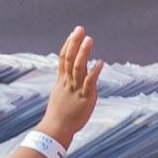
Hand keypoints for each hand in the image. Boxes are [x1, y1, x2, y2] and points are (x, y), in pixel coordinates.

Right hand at [39, 26, 99, 144]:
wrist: (56, 129)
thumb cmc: (58, 116)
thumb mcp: (59, 97)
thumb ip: (65, 88)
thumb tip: (66, 83)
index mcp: (61, 82)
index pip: (63, 59)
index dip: (68, 45)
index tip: (73, 33)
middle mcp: (68, 82)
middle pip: (70, 59)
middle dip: (74, 43)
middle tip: (80, 28)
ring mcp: (76, 89)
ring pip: (78, 67)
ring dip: (84, 53)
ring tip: (89, 39)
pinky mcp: (85, 97)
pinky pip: (89, 82)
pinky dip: (95, 71)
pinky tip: (101, 62)